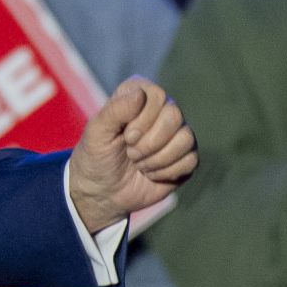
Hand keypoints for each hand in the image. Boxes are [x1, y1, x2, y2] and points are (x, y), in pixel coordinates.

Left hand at [69, 77, 197, 232]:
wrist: (102, 192)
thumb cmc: (96, 157)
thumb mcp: (96, 133)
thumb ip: (114, 110)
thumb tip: (140, 94)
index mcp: (138, 98)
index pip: (157, 95)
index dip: (143, 118)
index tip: (126, 135)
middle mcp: (161, 111)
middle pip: (174, 115)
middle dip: (149, 142)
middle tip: (130, 152)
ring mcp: (176, 134)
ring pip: (186, 138)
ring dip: (157, 159)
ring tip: (139, 164)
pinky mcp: (186, 157)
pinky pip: (191, 159)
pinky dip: (166, 172)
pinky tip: (151, 174)